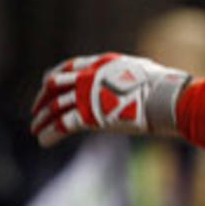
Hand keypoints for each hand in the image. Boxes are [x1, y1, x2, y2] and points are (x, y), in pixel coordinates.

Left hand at [31, 53, 190, 146]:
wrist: (168, 98)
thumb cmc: (166, 86)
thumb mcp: (144, 71)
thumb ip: (130, 75)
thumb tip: (141, 79)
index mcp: (102, 64)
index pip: (69, 67)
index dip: (55, 77)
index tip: (48, 85)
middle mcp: (89, 77)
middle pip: (54, 85)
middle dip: (42, 99)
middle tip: (36, 110)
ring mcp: (88, 96)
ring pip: (54, 106)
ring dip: (42, 119)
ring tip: (35, 129)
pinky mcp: (90, 116)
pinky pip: (61, 125)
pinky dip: (50, 133)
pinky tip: (44, 141)